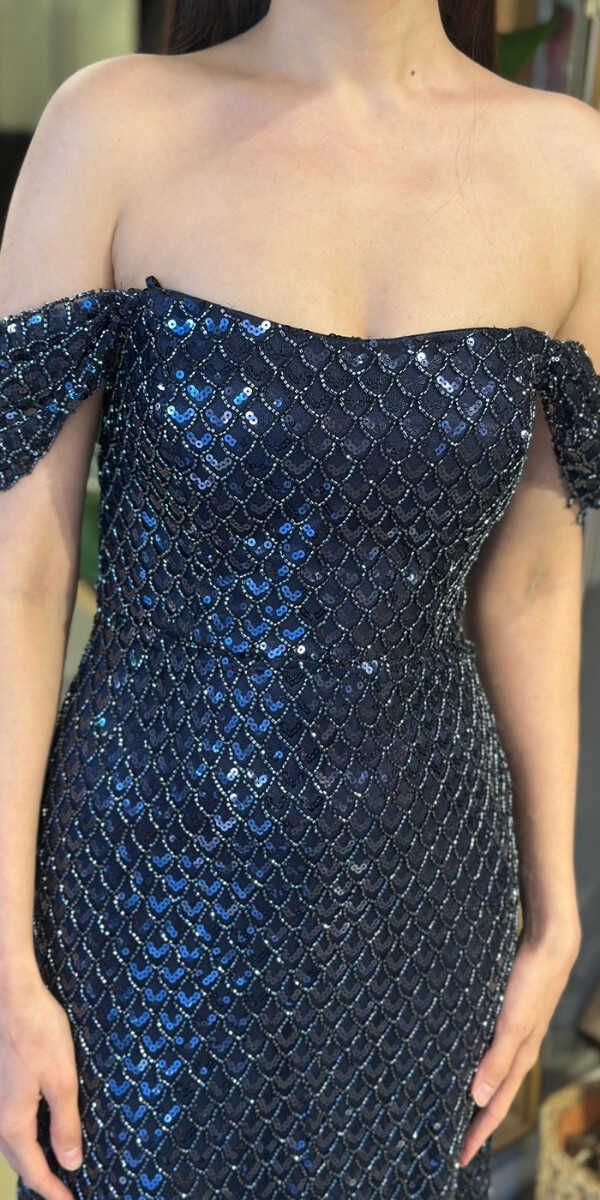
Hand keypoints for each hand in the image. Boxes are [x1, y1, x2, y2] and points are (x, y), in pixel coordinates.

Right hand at [0, 967, 81, 1199]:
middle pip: (18, 1159)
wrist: (13, 996)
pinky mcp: (1, 1084)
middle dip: (40, 1178)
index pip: (33, 1168)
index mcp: (13, 1120)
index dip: (52, 1189)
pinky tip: (39, 1130)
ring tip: (53, 1167)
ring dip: (31, 1158)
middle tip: (63, 1192)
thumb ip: (65, 1123)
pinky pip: (10, 1123)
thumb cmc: (39, 1033)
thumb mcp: (62, 1079)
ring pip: (12, 1142)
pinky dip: (25, 1137)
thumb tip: (70, 1163)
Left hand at [459, 926, 579, 1166]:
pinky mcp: (505, 1011)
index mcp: (520, 1059)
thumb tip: (477, 1100)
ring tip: (449, 1101)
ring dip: (471, 1088)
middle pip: (492, 1093)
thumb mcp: (513, 1024)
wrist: (548, 941)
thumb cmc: (532, 982)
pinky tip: (458, 1054)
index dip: (478, 1134)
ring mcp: (512, 1030)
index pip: (495, 1107)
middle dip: (474, 1118)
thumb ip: (497, 1061)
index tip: (458, 1157)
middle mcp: (517, 1049)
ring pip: (489, 1069)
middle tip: (449, 1137)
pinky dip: (473, 1059)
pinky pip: (486, 1045)